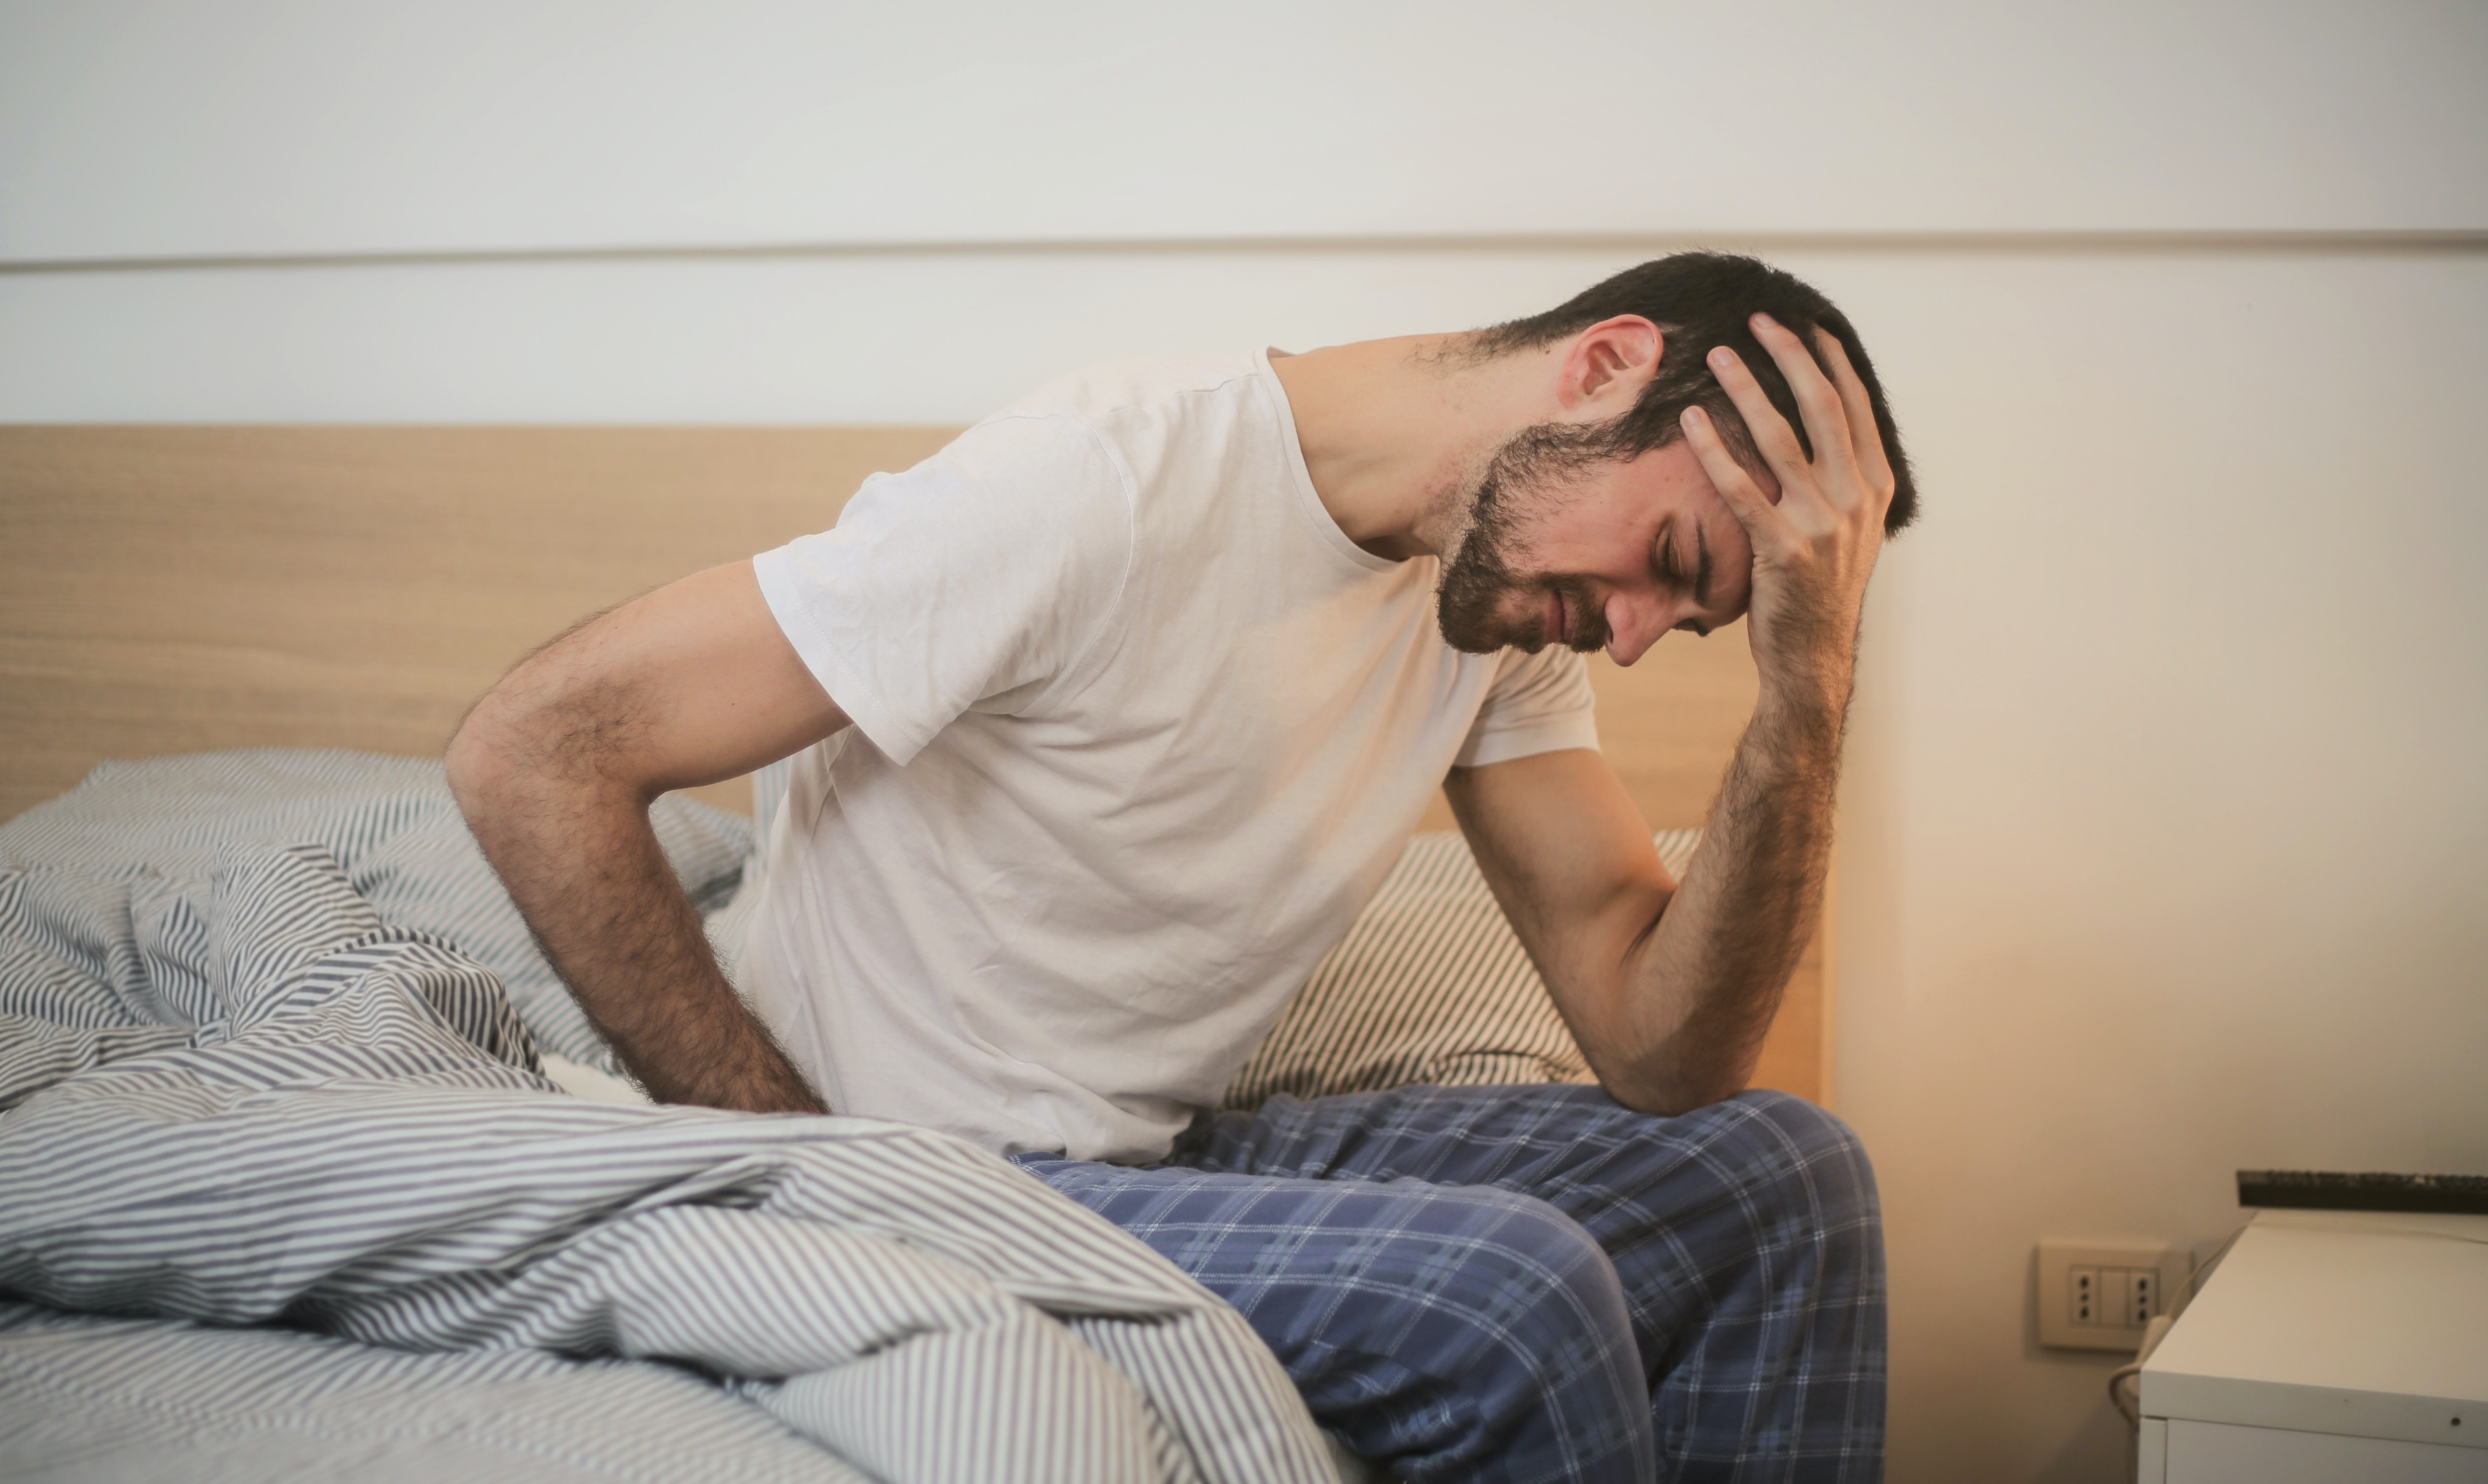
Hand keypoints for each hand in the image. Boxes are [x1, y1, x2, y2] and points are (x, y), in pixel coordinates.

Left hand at [1679, 315, 1896, 701]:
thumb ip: (1842, 478)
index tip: (1804, 325)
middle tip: (1759, 320)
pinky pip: (1741, 488)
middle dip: (1790, 357)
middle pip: (1822, 407)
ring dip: (1747, 390)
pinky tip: (1691, 421)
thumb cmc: (1819, 589)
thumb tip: (1820, 426)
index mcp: (1875, 486)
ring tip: (1717, 356)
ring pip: (1780, 439)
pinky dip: (1714, 450)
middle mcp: (1856, 499)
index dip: (1829, 361)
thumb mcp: (1850, 529)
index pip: (1854, 406)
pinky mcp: (1783, 549)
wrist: (1812, 655)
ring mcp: (1823, 524)